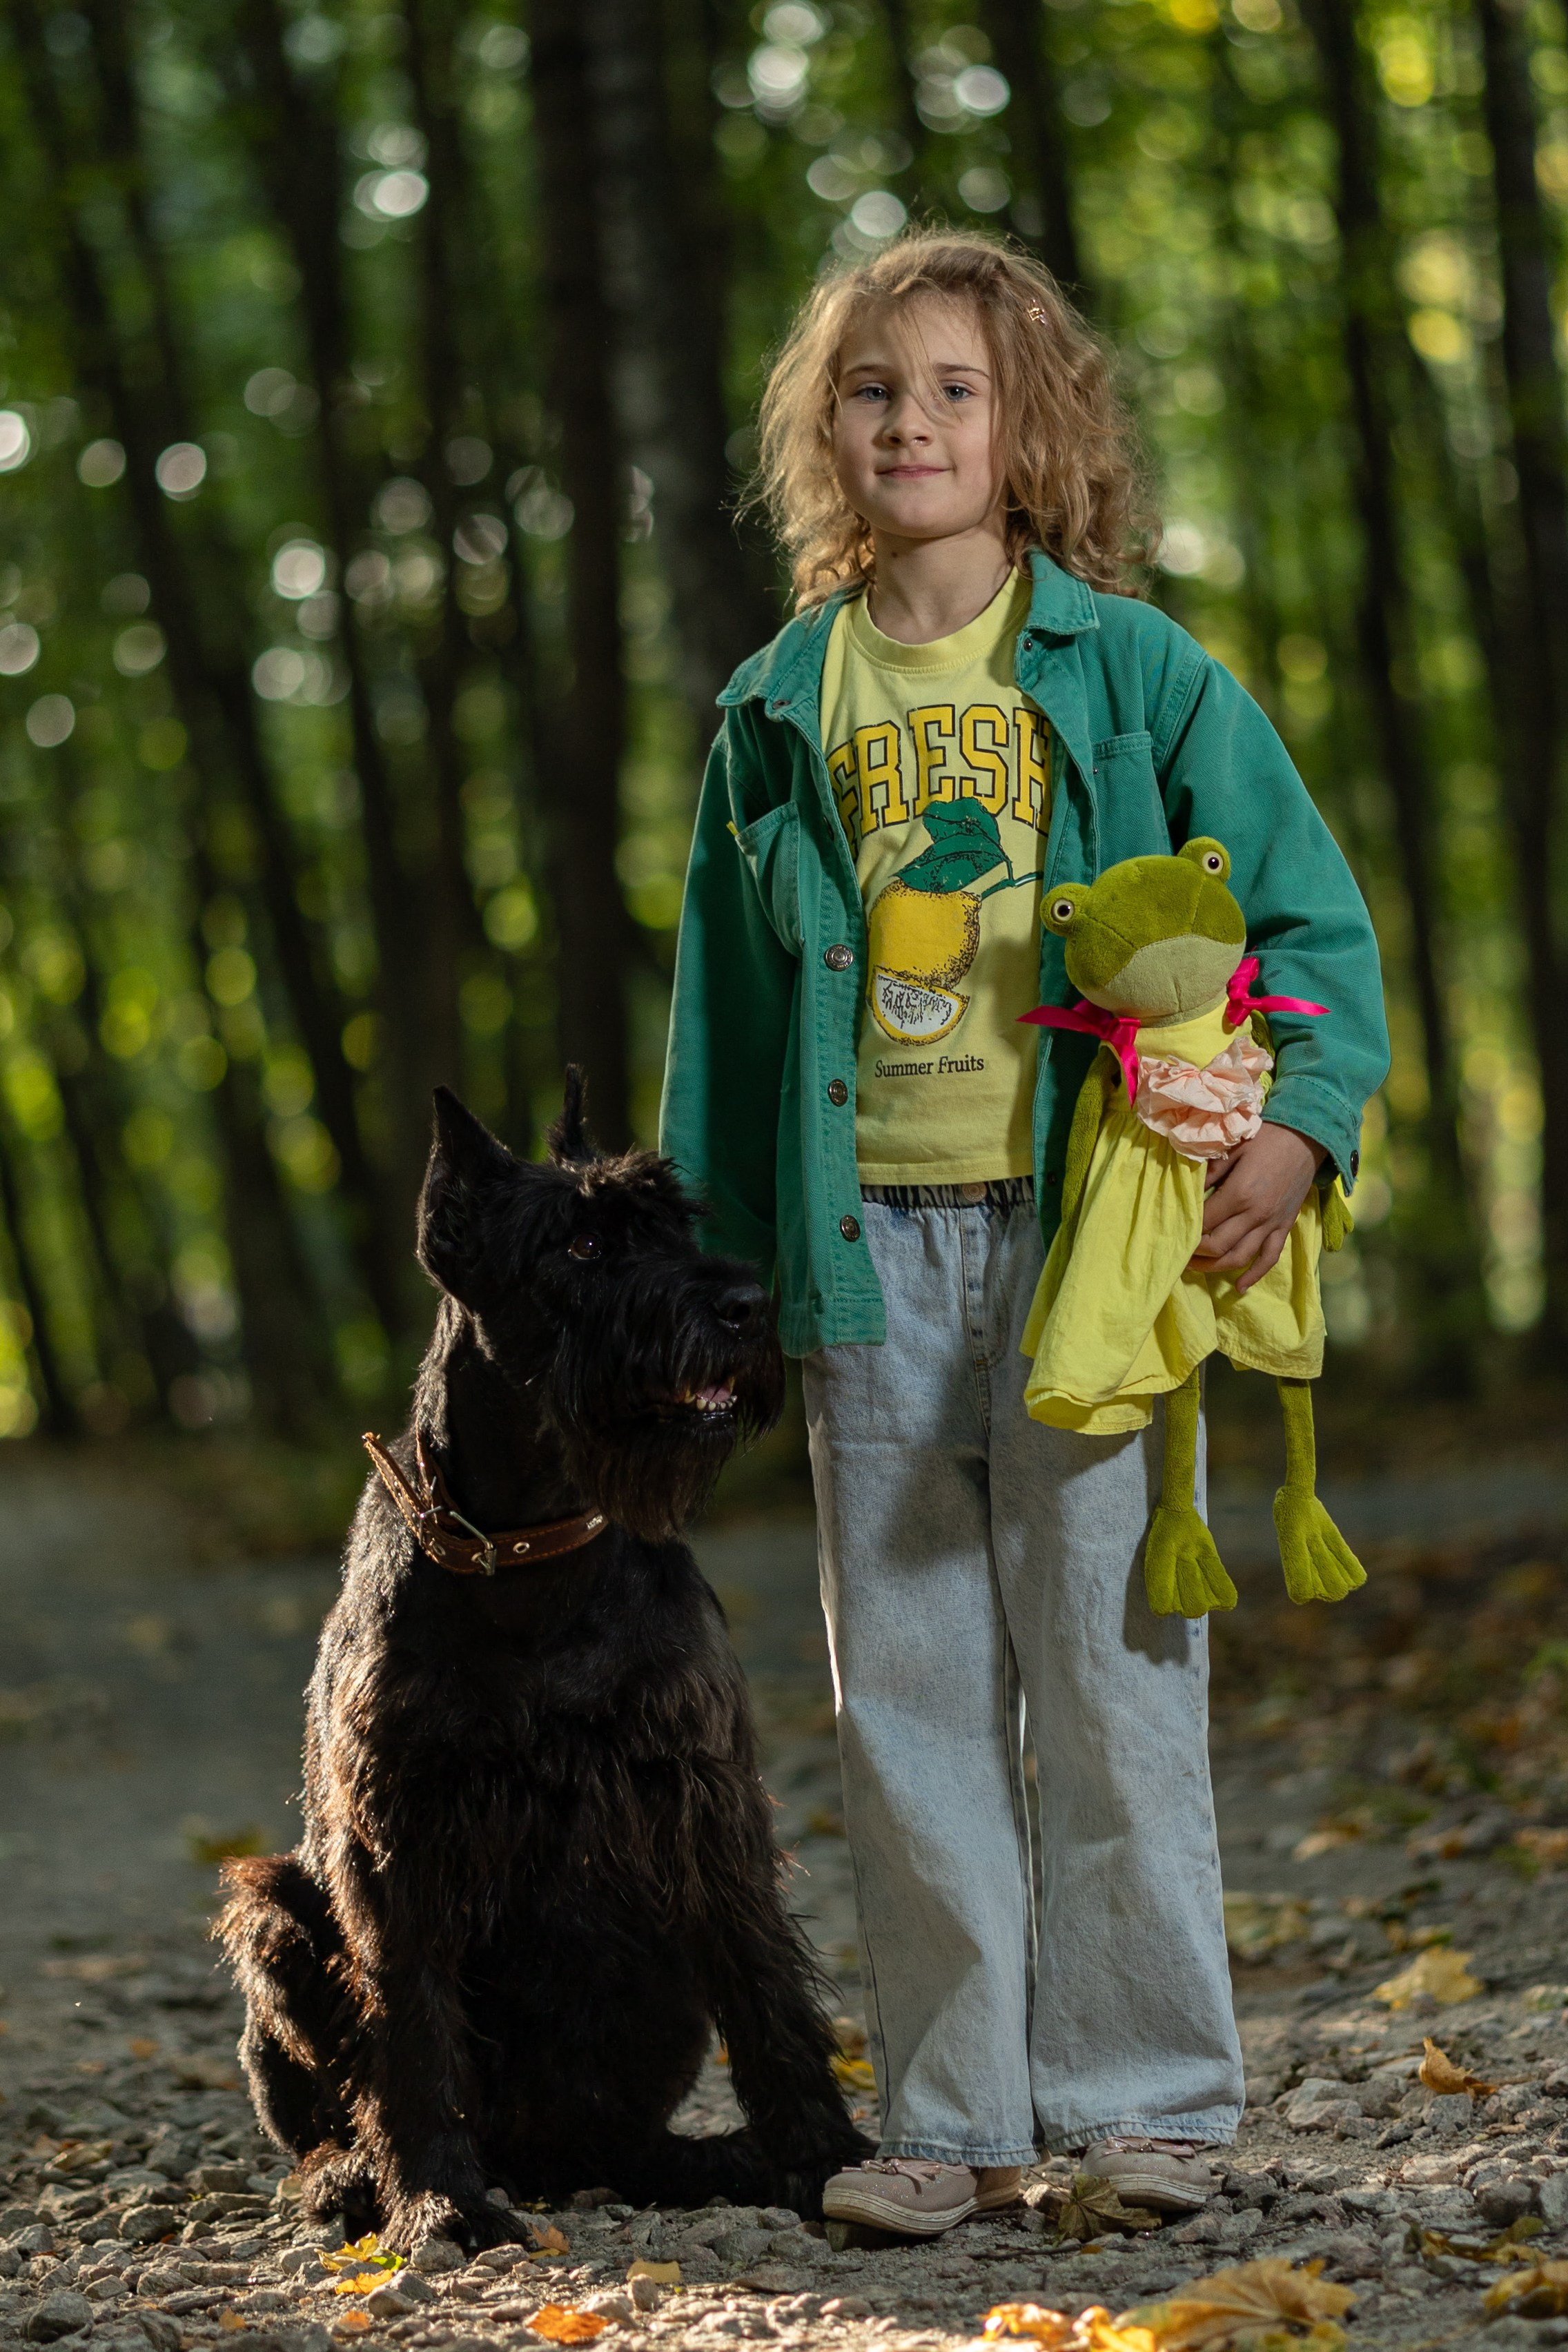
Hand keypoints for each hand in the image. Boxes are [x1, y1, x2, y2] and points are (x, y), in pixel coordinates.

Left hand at [1190, 1123, 1325, 1293]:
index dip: (1186, 1230)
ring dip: (1215, 1268)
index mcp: (1239, 1194)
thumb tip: (1188, 1195)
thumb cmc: (1266, 1139)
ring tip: (1196, 1267)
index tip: (1172, 1231)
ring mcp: (1271, 1224)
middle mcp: (1255, 1215)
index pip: (1204, 1223)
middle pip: (1218, 1246)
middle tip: (1178, 1252)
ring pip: (1240, 1258)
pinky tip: (1239, 1287)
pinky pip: (1269, 1258)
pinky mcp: (1284, 1227)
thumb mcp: (1232, 1150)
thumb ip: (1209, 1175)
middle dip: (1195, 1253)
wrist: (1306, 1139)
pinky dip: (1254, 1275)